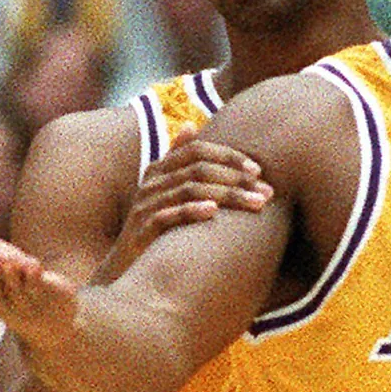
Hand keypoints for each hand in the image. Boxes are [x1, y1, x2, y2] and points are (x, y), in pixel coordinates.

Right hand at [95, 124, 273, 282]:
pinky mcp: (140, 229)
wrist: (123, 267)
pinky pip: (168, 215)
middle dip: (237, 178)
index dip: (229, 157)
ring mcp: (145, 205)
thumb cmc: (154, 227)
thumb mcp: (165, 191)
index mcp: (160, 169)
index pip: (198, 150)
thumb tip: (190, 124)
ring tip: (256, 204)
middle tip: (267, 191)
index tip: (258, 171)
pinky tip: (215, 212)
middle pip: (200, 169)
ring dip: (228, 195)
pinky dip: (192, 210)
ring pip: (190, 190)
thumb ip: (179, 160)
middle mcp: (151, 183)